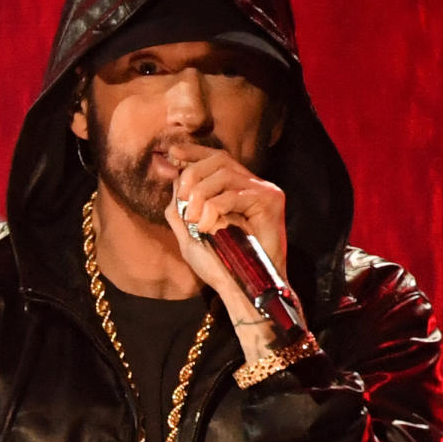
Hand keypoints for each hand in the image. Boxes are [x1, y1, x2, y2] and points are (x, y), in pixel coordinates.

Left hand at [164, 141, 287, 288]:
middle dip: (193, 175)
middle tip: (184, 202)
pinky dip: (214, 208)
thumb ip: (180, 207)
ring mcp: (263, 191)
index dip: (194, 152)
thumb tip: (173, 177)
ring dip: (200, 195)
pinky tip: (207, 226)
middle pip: (219, 158)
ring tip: (195, 220)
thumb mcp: (189, 234)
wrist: (241, 289)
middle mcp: (251, 186)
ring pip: (224, 173)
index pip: (216, 159)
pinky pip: (233, 194)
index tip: (172, 154)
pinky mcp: (270, 200)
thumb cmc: (218, 267)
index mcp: (235, 190)